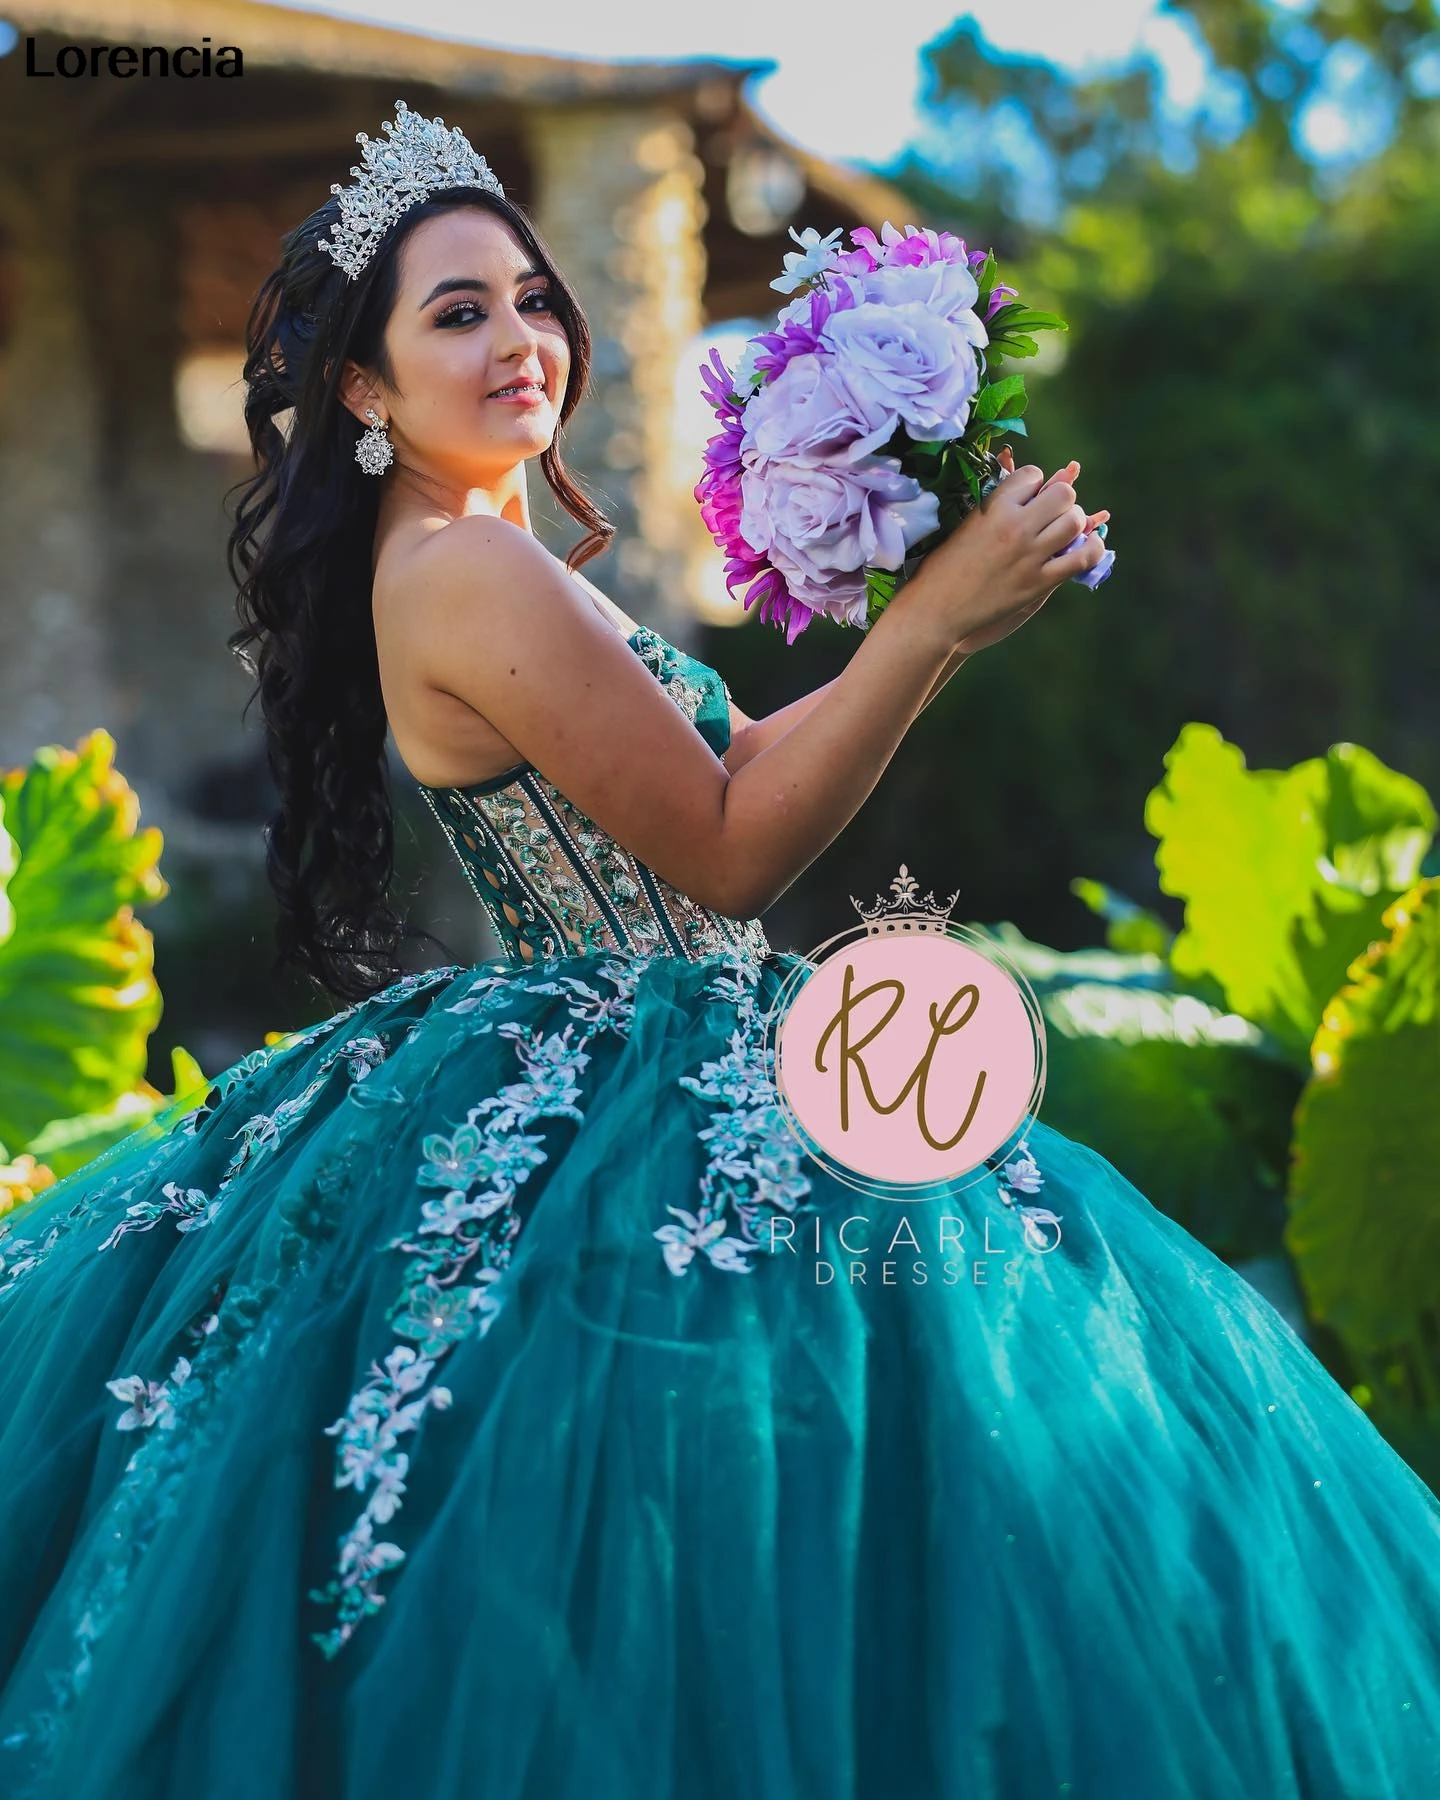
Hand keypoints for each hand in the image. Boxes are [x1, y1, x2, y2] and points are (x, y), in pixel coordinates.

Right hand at [901, 446, 1109, 655]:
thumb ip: (995, 505)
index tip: (1028, 498)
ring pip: (1074, 521)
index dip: (1033, 484)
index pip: (1033, 474)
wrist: (935, 611)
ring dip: (1073, 522)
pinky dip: (1092, 549)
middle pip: (1063, 494)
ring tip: (1062, 531)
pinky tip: (1089, 545)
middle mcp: (1015, 526)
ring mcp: (1029, 555)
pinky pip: (1081, 558)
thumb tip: (1021, 482)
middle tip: (1051, 514)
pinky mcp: (1038, 582)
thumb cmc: (941, 568)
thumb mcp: (965, 524)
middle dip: (1060, 500)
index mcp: (993, 507)